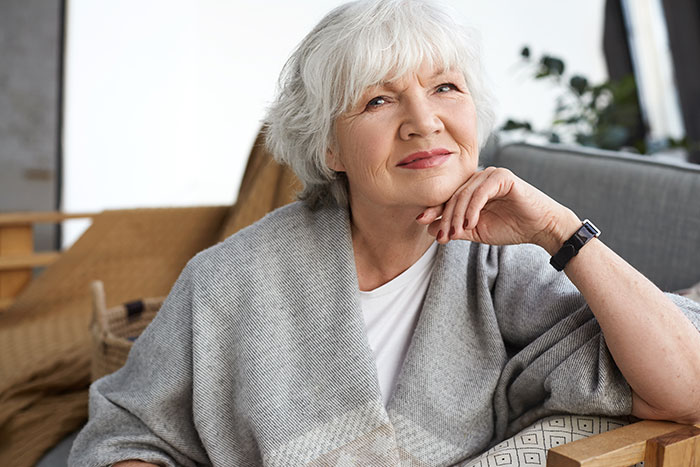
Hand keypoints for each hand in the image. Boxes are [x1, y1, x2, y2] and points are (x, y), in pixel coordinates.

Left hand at [416, 167, 579, 252]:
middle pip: (453, 196)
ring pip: (465, 194)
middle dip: (444, 217)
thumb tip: (429, 229)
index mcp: (471, 189)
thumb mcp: (477, 231)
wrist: (541, 228)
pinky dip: (473, 208)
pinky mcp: (503, 176)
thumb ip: (456, 229)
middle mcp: (479, 178)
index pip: (448, 198)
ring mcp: (490, 175)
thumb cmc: (511, 228)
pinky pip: (481, 192)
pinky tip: (470, 223)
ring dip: (457, 216)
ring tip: (455, 233)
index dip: (433, 209)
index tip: (421, 222)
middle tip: (442, 237)